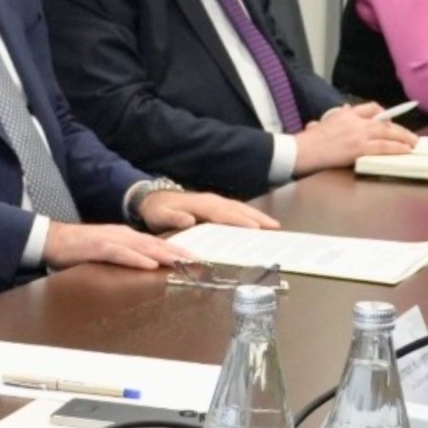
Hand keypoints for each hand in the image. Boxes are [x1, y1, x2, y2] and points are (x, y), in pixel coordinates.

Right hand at [41, 221, 197, 271]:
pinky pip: (121, 253)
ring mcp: (110, 239)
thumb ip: (124, 257)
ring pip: (142, 246)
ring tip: (182, 262)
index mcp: (124, 236)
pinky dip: (136, 258)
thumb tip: (145, 268)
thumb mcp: (106, 252)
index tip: (195, 259)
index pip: (156, 243)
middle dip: (178, 252)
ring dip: (164, 253)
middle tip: (199, 261)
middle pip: (155, 243)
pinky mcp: (97, 247)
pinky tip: (150, 264)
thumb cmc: (78, 249)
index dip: (176, 250)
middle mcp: (121, 235)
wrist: (51, 240)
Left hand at [138, 189, 278, 233]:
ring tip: (274, 225)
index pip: (222, 213)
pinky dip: (250, 215)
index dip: (238, 220)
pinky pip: (236, 209)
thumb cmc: (157, 210)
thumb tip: (189, 220)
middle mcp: (210, 200)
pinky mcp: (216, 205)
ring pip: (239, 208)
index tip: (255, 228)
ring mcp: (215, 201)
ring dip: (257, 215)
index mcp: (199, 204)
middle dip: (256, 217)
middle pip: (236, 209)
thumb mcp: (158, 215)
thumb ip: (172, 218)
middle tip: (274, 227)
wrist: (153, 199)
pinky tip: (260, 223)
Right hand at [292, 103, 417, 172]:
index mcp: (346, 114)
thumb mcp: (321, 122)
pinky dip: (397, 148)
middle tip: (410, 136)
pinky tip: (405, 150)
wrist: (303, 150)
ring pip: (388, 133)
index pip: (371, 108)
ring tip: (413, 144)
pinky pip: (384, 146)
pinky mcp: (360, 148)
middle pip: (384, 122)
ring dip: (404, 138)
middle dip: (399, 129)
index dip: (384, 114)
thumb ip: (334, 117)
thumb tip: (340, 112)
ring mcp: (358, 134)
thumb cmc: (309, 140)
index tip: (390, 120)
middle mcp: (355, 121)